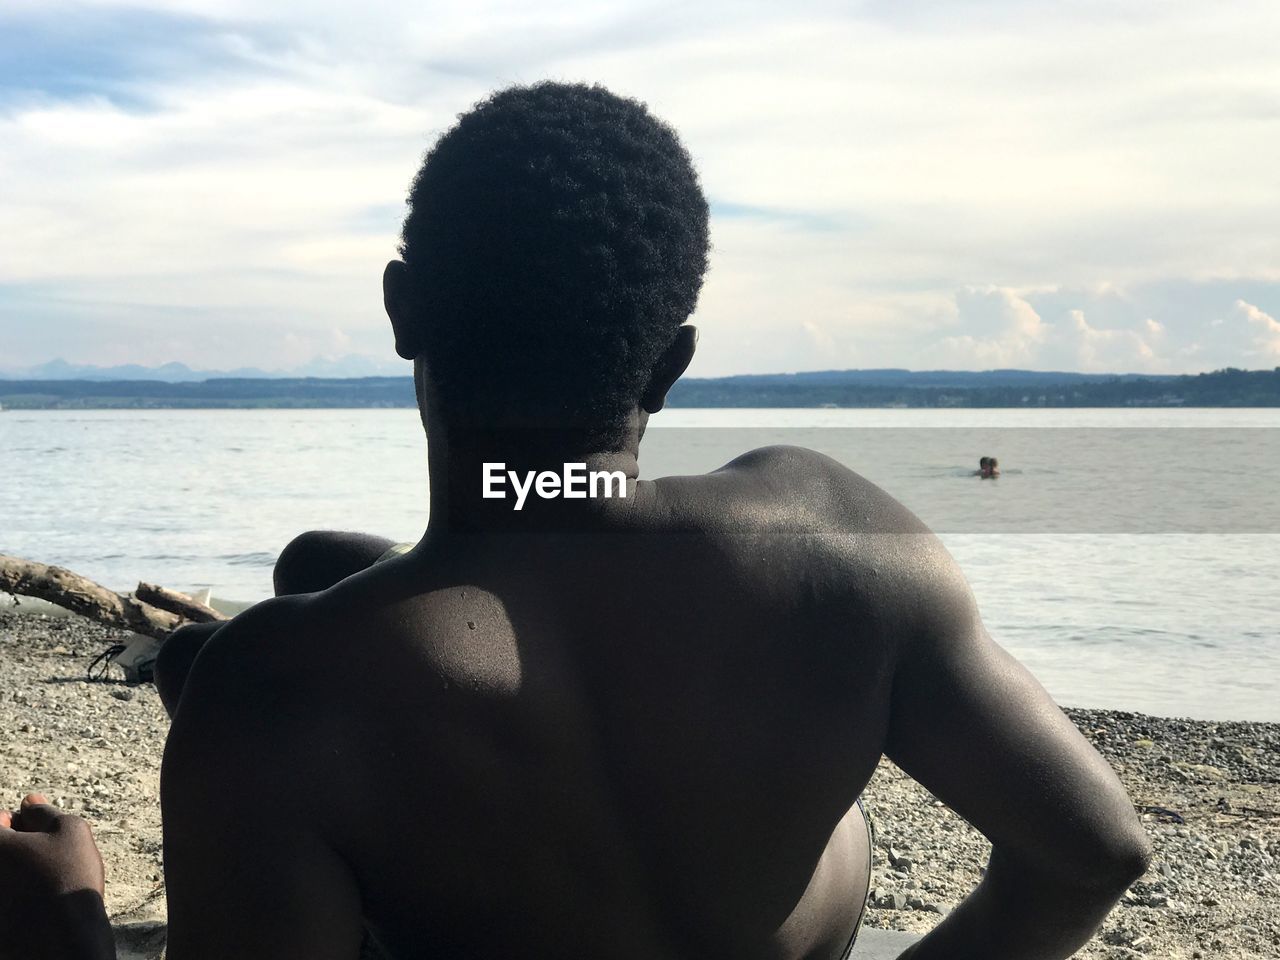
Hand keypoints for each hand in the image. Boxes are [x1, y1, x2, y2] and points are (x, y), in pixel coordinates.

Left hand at [0, 794, 114, 959]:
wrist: (65, 938)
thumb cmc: (69, 877)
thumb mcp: (70, 830)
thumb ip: (44, 812)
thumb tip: (28, 802)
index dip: (18, 821)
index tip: (37, 832)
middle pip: (1, 848)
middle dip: (19, 845)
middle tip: (48, 855)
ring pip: (7, 873)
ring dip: (20, 870)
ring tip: (47, 880)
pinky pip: (9, 895)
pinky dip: (20, 894)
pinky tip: (40, 901)